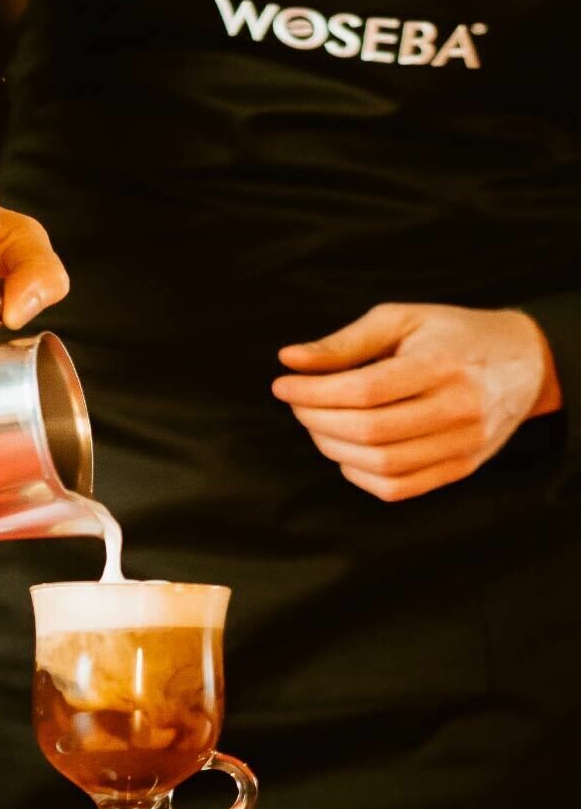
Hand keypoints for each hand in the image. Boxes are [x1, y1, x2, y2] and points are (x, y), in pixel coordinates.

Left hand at [271, 302, 563, 501]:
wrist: (526, 362)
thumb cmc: (453, 335)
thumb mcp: (402, 320)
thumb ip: (345, 342)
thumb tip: (290, 360)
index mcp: (443, 364)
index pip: (366, 390)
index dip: (315, 393)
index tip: (283, 386)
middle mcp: (458, 408)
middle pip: (370, 431)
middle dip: (317, 420)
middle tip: (297, 404)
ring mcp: (463, 444)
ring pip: (382, 464)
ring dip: (333, 447)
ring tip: (318, 423)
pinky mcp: (461, 468)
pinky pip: (398, 488)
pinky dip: (359, 474)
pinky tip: (346, 450)